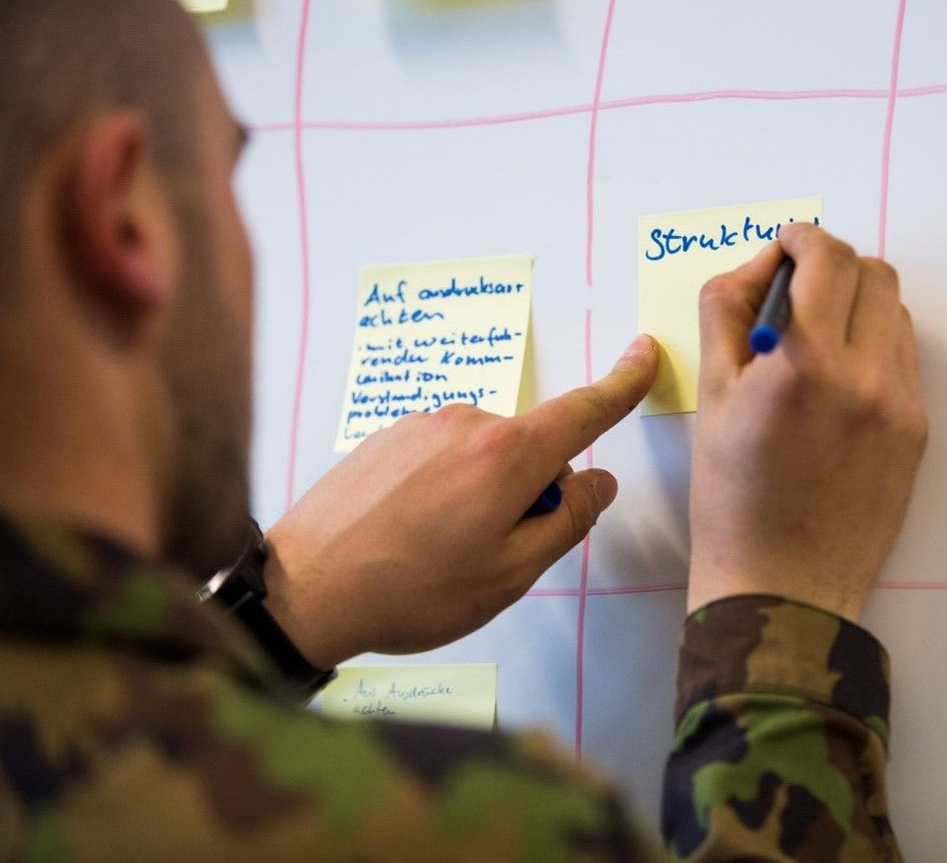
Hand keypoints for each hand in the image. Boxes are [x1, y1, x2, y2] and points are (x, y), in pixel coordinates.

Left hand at [262, 336, 658, 667]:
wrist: (302, 590)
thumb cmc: (411, 591)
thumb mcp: (511, 573)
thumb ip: (567, 521)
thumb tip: (597, 483)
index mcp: (507, 454)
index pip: (583, 411)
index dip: (621, 385)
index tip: (643, 354)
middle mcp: (467, 423)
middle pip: (531, 448)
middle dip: (530, 493)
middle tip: (488, 555)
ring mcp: (422, 425)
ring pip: (484, 457)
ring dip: (483, 495)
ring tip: (438, 552)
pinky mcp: (387, 436)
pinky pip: (442, 457)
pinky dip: (443, 490)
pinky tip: (408, 535)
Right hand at [687, 225, 926, 620]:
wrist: (783, 583)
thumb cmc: (733, 497)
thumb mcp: (711, 396)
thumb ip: (727, 313)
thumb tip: (757, 265)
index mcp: (807, 363)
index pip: (826, 257)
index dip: (801, 238)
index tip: (784, 246)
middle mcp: (866, 376)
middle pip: (872, 273)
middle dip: (832, 264)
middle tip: (796, 286)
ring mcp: (900, 405)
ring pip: (895, 313)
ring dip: (858, 303)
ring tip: (817, 337)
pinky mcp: (917, 432)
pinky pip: (903, 360)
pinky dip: (873, 347)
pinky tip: (837, 379)